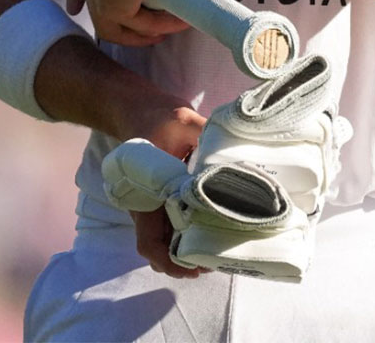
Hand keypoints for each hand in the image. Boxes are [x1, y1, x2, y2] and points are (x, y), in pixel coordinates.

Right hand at [127, 104, 206, 279]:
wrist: (140, 109)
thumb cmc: (159, 117)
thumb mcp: (183, 122)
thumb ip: (205, 139)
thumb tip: (234, 157)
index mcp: (145, 193)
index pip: (149, 240)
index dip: (169, 259)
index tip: (194, 266)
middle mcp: (146, 205)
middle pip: (160, 248)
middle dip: (185, 261)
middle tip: (215, 263)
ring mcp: (155, 203)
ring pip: (167, 239)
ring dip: (188, 250)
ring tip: (217, 254)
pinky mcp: (165, 198)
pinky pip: (174, 225)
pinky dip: (189, 234)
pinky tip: (212, 233)